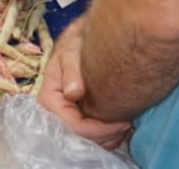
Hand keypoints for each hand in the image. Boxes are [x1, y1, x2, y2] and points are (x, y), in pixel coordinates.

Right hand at [38, 23, 134, 149]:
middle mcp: (54, 112)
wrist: (84, 37)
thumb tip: (72, 93)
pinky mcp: (76, 119)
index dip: (97, 130)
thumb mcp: (73, 48)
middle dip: (105, 137)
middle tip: (129, 125)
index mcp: (49, 97)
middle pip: (79, 139)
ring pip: (86, 142)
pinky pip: (91, 138)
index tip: (123, 122)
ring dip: (109, 139)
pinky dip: (108, 137)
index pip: (72, 125)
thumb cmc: (77, 41)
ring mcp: (65, 117)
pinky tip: (123, 126)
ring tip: (128, 125)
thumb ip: (72, 68)